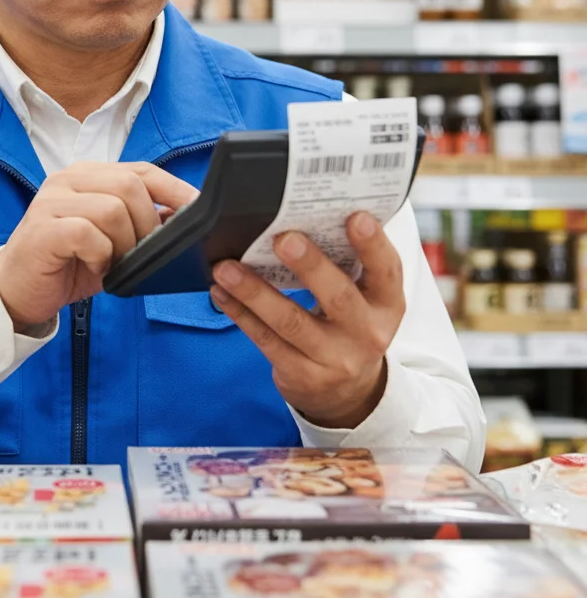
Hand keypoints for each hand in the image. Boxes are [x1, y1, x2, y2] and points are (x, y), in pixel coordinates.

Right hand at [0, 161, 198, 330]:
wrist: (16, 290)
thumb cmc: (68, 263)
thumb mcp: (112, 241)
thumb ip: (141, 224)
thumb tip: (183, 217)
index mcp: (88, 175)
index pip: (141, 170)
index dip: (174, 189)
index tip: (198, 209)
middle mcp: (68, 179)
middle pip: (130, 186)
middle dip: (148, 224)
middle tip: (142, 252)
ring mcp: (52, 200)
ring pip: (112, 209)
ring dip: (124, 244)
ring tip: (113, 262)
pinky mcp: (43, 228)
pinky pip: (88, 234)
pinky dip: (101, 255)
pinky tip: (95, 267)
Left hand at [209, 211, 404, 429]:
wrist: (349, 393)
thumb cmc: (349, 325)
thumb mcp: (364, 299)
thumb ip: (346, 262)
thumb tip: (304, 213)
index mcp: (386, 304)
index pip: (387, 271)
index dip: (373, 245)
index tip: (355, 216)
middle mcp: (366, 333)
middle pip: (338, 297)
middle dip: (310, 266)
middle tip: (283, 239)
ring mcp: (334, 359)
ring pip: (291, 322)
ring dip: (254, 292)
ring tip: (226, 267)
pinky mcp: (302, 374)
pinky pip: (266, 340)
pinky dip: (240, 313)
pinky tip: (221, 292)